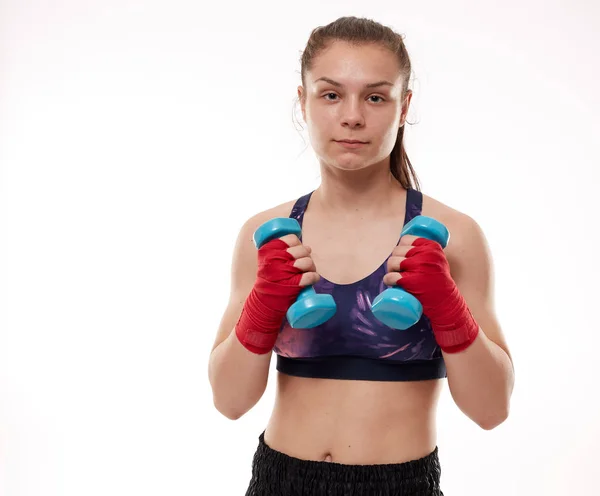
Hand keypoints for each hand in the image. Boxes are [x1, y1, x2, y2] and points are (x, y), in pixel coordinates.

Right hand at [235, 235, 319, 353]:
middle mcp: (275, 260)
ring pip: (308, 262)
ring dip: (312, 266)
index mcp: (268, 250)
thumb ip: (277, 250)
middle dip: (307, 255)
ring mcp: (283, 272)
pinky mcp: (292, 285)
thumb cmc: (268, 280)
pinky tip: (313, 278)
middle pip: (302, 250)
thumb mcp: (266, 261)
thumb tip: (304, 245)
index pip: (291, 239)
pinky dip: (314, 277)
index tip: (297, 250)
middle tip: (305, 263)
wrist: (262, 303)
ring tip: (309, 271)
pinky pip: (310, 276)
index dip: (298, 244)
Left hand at [384, 235, 478, 352]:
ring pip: (392, 262)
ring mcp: (419, 267)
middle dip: (394, 261)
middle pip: (397, 251)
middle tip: (398, 271)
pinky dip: (388, 280)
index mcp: (432, 246)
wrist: (447, 303)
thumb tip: (405, 245)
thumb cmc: (439, 282)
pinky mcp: (411, 281)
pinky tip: (391, 283)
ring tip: (395, 277)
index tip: (402, 257)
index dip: (400, 248)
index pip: (406, 239)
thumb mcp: (438, 260)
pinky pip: (391, 276)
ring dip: (390, 270)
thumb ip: (426, 251)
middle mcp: (426, 254)